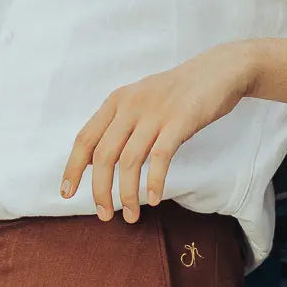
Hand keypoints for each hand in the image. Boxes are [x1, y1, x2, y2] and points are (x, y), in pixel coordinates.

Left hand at [61, 41, 256, 222]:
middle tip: (104, 216)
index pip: (85, 139)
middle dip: (100, 191)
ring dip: (127, 195)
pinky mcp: (179, 120)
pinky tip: (153, 200)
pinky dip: (154, 182)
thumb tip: (92, 161)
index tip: (67, 194)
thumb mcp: (139, 103)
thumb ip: (116, 127)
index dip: (73, 168)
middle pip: (104, 156)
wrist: (219, 70)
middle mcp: (131, 105)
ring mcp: (155, 112)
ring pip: (130, 161)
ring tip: (131, 216)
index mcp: (117, 102)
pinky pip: (160, 158)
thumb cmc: (177, 94)